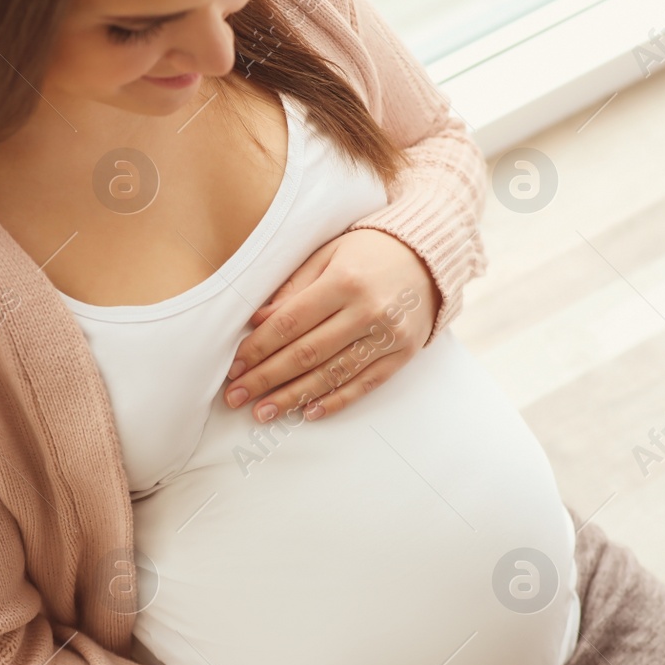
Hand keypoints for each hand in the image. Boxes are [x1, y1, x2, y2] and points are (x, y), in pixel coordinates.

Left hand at [224, 228, 437, 422]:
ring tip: (263, 412)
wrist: (430, 256)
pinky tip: (308, 413)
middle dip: (267, 378)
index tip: (234, 368)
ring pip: (332, 374)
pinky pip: (364, 384)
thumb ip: (293, 288)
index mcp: (344, 281)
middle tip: (236, 398)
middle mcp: (367, 310)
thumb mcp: (328, 255)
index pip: (290, 323)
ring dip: (293, 397)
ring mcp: (388, 336)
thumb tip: (256, 321)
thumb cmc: (369, 252)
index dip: (259, 348)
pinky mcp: (403, 354)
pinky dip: (335, 401)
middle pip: (307, 353)